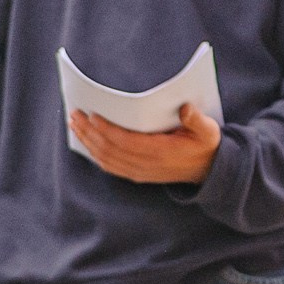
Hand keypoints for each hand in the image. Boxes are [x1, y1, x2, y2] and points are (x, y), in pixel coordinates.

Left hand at [70, 103, 221, 184]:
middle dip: (90, 132)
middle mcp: (146, 164)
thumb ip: (197, 120)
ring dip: (88, 142)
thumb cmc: (204, 145)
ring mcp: (139, 171)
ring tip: (74, 124)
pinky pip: (110, 166)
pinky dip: (94, 154)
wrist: (206, 170)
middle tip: (75, 115)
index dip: (107, 130)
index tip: (93, 116)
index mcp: (160, 151)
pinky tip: (85, 141)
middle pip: (110, 149)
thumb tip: (186, 108)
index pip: (126, 141)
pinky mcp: (135, 174)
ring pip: (106, 159)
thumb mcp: (208, 131)